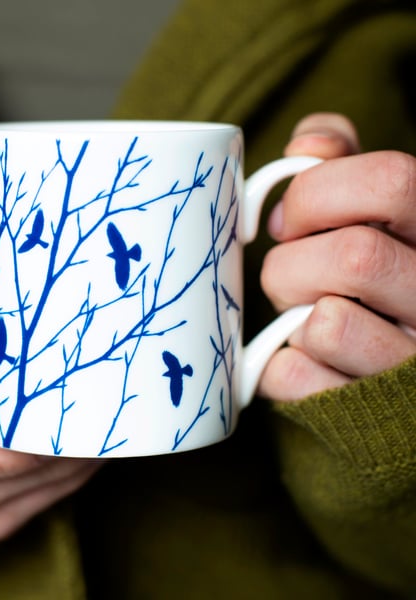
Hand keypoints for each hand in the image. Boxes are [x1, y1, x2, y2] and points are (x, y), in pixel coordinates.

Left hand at [258, 113, 415, 400]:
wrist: (389, 378)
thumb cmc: (372, 278)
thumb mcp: (373, 213)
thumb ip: (343, 166)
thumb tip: (310, 145)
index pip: (390, 182)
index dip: (317, 194)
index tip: (287, 221)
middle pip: (354, 256)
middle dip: (291, 261)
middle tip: (287, 274)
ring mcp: (410, 363)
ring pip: (328, 322)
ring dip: (288, 311)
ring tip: (298, 314)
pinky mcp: (366, 412)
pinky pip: (294, 376)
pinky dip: (275, 361)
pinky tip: (297, 355)